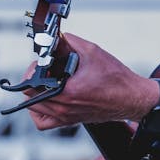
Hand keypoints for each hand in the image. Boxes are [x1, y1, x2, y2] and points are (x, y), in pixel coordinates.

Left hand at [26, 32, 157, 129]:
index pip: (31, 84)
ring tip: (46, 83)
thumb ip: (72, 41)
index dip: (34, 69)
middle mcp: (64, 108)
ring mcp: (66, 117)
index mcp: (67, 92)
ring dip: (35, 94)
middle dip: (34, 79)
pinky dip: (40, 111)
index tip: (44, 62)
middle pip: (28, 96)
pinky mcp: (70, 120)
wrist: (131, 97)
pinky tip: (48, 98)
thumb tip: (59, 37)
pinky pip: (44, 122)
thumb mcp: (93, 52)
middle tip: (46, 70)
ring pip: (34, 109)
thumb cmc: (117, 80)